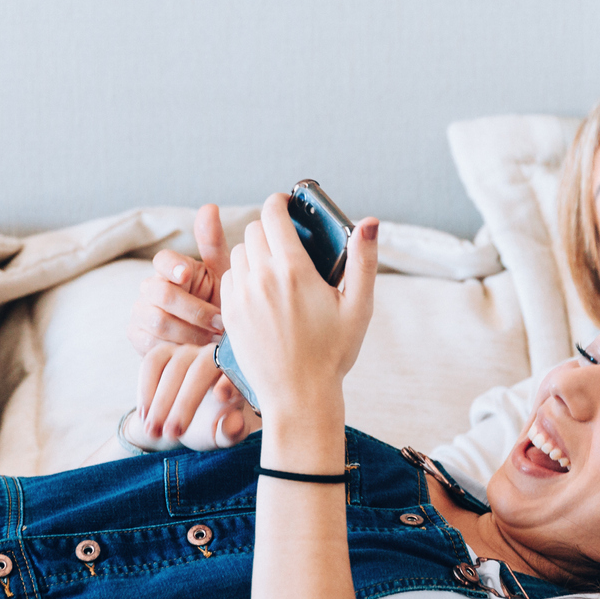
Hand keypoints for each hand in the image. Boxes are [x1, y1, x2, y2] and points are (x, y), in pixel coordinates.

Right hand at [127, 205, 230, 353]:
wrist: (210, 345)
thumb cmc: (218, 305)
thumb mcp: (222, 275)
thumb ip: (213, 244)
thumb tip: (209, 206)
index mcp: (170, 269)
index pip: (162, 260)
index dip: (173, 266)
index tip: (188, 275)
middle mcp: (150, 289)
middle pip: (160, 293)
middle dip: (194, 310)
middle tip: (221, 323)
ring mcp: (140, 314)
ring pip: (158, 321)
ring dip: (191, 332)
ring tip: (215, 341)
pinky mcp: (137, 339)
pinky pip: (153, 344)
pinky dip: (179, 349)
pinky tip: (199, 353)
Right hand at [130, 341, 252, 450]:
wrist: (179, 421)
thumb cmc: (209, 426)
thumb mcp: (222, 435)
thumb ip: (231, 432)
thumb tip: (236, 423)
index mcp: (235, 374)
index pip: (235, 372)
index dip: (229, 381)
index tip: (222, 398)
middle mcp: (213, 356)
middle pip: (200, 371)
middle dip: (184, 403)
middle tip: (171, 434)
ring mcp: (187, 351)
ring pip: (173, 368)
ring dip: (160, 402)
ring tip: (153, 431)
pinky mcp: (163, 352)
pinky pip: (152, 363)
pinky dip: (145, 389)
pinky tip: (144, 415)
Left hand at [220, 194, 378, 417]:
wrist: (299, 395)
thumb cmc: (333, 353)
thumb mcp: (358, 306)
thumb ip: (364, 260)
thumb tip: (370, 222)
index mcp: (293, 270)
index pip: (273, 213)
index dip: (280, 202)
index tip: (288, 205)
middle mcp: (262, 278)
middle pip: (254, 230)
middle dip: (270, 229)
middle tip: (288, 244)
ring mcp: (241, 296)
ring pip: (239, 252)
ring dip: (255, 252)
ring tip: (275, 270)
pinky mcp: (230, 314)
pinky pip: (229, 278)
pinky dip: (242, 277)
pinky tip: (261, 292)